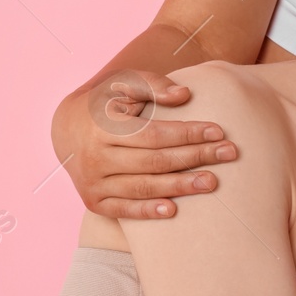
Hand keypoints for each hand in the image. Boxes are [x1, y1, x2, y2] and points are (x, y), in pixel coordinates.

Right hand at [51, 69, 238, 218]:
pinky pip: (123, 210)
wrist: (66, 128)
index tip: (218, 131)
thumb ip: (154, 86)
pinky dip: (147, 212)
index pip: (154, 134)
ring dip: (180, 187)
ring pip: (143, 187)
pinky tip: (173, 210)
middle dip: (195, 158)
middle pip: (154, 161)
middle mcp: (95, 157)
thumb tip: (184, 94)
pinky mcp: (93, 201)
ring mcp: (92, 182)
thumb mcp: (125, 83)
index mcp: (103, 127)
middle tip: (229, 154)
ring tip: (212, 182)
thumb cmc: (106, 101)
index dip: (188, 134)